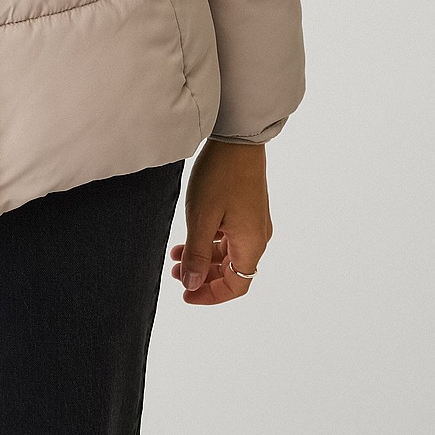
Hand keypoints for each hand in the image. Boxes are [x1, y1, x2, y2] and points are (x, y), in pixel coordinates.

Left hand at [170, 139, 271, 302]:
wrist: (237, 138)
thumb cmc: (220, 175)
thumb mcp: (201, 218)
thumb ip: (196, 254)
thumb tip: (192, 285)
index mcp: (251, 244)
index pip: (235, 286)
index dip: (210, 295)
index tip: (186, 294)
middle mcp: (258, 237)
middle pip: (232, 272)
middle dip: (203, 276)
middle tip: (176, 273)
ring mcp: (254, 222)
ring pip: (228, 254)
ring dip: (203, 258)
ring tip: (176, 255)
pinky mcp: (248, 209)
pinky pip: (230, 237)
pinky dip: (210, 242)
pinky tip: (189, 237)